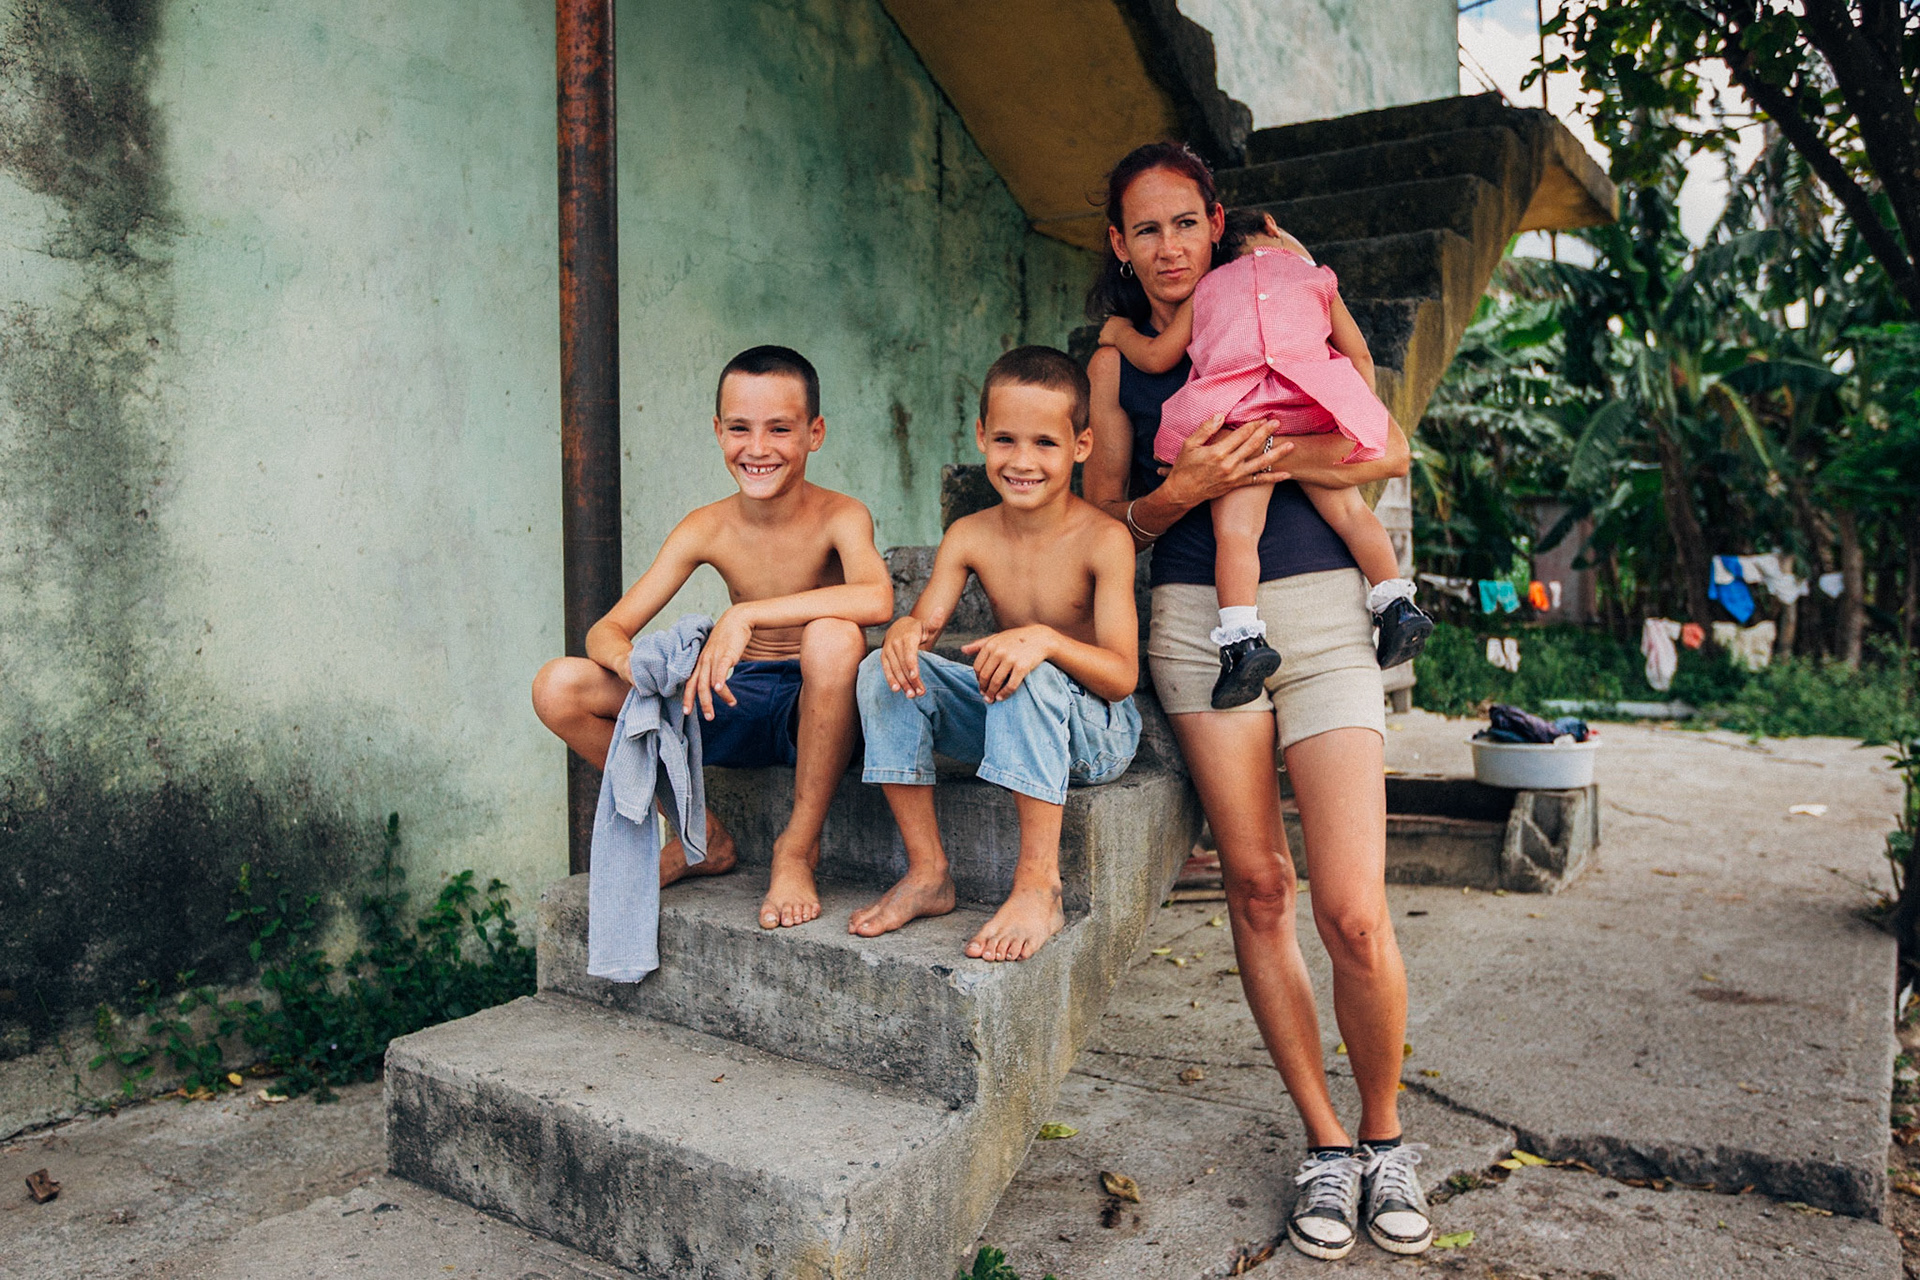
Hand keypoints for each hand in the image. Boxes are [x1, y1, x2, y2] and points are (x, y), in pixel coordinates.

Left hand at [683, 607, 753, 719]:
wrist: (736, 620)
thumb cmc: (727, 638)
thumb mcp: (717, 654)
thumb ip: (714, 668)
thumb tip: (716, 683)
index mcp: (701, 662)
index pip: (689, 683)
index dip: (687, 698)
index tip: (687, 712)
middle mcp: (704, 661)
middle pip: (699, 686)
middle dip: (703, 704)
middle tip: (709, 717)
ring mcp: (714, 657)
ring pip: (711, 681)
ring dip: (719, 696)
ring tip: (731, 704)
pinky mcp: (726, 654)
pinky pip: (721, 668)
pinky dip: (720, 680)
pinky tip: (720, 689)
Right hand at [880, 617, 927, 697]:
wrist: (899, 626)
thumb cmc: (917, 629)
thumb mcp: (926, 626)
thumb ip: (934, 622)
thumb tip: (941, 610)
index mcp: (907, 636)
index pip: (909, 653)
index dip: (911, 665)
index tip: (915, 676)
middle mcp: (895, 643)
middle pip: (903, 664)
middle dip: (911, 680)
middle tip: (919, 693)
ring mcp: (887, 650)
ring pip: (895, 669)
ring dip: (903, 683)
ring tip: (911, 695)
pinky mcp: (883, 656)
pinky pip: (886, 669)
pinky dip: (890, 679)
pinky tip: (896, 690)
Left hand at [961, 625, 1054, 702]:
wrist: (1040, 638)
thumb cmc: (1016, 639)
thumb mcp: (997, 638)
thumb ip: (979, 644)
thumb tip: (962, 650)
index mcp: (991, 645)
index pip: (977, 667)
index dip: (977, 679)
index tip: (980, 685)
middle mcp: (999, 651)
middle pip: (985, 676)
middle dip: (983, 688)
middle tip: (984, 696)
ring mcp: (1011, 659)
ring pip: (996, 682)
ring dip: (991, 693)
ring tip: (991, 699)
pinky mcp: (1022, 667)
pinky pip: (1010, 685)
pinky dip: (1004, 694)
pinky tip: (1001, 697)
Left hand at [1098, 315, 1134, 348]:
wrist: (1123, 336)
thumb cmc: (1127, 329)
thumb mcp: (1129, 321)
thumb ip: (1125, 319)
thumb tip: (1127, 320)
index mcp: (1112, 319)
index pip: (1111, 321)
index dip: (1113, 325)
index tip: (1116, 328)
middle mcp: (1106, 324)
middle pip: (1106, 327)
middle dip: (1109, 331)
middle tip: (1115, 335)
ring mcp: (1102, 332)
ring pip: (1103, 334)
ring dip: (1106, 337)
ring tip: (1112, 340)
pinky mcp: (1101, 339)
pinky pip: (1101, 341)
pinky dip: (1104, 343)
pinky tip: (1108, 344)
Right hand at [1157, 416, 1292, 505]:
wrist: (1183, 492)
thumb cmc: (1185, 466)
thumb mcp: (1189, 444)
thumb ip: (1206, 429)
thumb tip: (1221, 415)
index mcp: (1218, 452)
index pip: (1240, 435)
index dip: (1253, 425)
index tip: (1263, 418)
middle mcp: (1229, 464)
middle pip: (1253, 445)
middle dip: (1267, 433)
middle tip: (1278, 423)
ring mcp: (1235, 476)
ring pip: (1260, 463)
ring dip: (1277, 454)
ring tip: (1291, 446)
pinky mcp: (1237, 485)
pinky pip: (1258, 481)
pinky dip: (1273, 478)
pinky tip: (1287, 475)